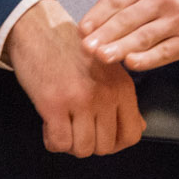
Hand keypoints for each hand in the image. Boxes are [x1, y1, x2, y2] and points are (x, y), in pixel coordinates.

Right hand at [6, 0, 144, 157]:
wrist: (40, 30)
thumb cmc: (72, 51)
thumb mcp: (108, 70)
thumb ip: (123, 100)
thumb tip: (138, 127)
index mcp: (122, 87)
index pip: (132, 134)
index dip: (116, 144)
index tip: (102, 137)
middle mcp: (105, 95)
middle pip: (105, 147)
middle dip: (89, 144)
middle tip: (77, 129)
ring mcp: (80, 100)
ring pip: (82, 149)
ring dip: (70, 143)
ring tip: (63, 125)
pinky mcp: (54, 104)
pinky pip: (59, 142)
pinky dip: (53, 141)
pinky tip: (50, 125)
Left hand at [80, 0, 178, 70]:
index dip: (99, 15)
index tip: (83, 29)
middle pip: (129, 19)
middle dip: (106, 34)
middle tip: (87, 47)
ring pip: (145, 36)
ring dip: (122, 47)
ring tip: (102, 57)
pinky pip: (166, 50)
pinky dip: (149, 58)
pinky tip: (132, 62)